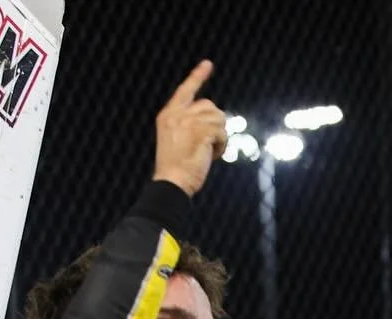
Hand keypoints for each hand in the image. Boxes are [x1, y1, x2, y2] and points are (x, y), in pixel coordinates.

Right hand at [153, 60, 227, 197]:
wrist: (172, 181)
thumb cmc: (177, 167)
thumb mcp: (177, 139)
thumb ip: (190, 124)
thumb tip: (214, 119)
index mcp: (169, 114)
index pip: (185, 90)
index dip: (198, 76)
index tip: (208, 64)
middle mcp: (177, 113)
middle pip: (211, 106)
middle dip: (216, 124)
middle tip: (207, 144)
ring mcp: (189, 121)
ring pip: (220, 119)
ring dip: (219, 137)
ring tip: (207, 151)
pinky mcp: (201, 131)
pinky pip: (223, 133)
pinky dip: (222, 146)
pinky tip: (211, 156)